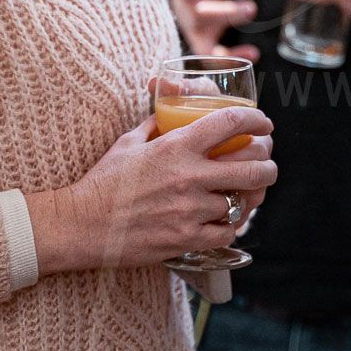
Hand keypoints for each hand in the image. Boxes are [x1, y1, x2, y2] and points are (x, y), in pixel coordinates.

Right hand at [26, 103, 276, 273]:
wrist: (82, 224)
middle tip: (267, 162)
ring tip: (251, 192)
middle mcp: (189, 176)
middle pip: (253, 166)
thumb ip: (157, 125)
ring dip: (250, 196)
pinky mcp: (187, 238)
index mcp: (176, 146)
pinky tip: (227, 218)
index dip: (256, 120)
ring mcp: (190, 209)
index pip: (231, 123)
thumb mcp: (130, 141)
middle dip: (268, 162)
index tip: (263, 124)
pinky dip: (231, 224)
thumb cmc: (104, 182)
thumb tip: (173, 112)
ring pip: (243, 201)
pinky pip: (227, 230)